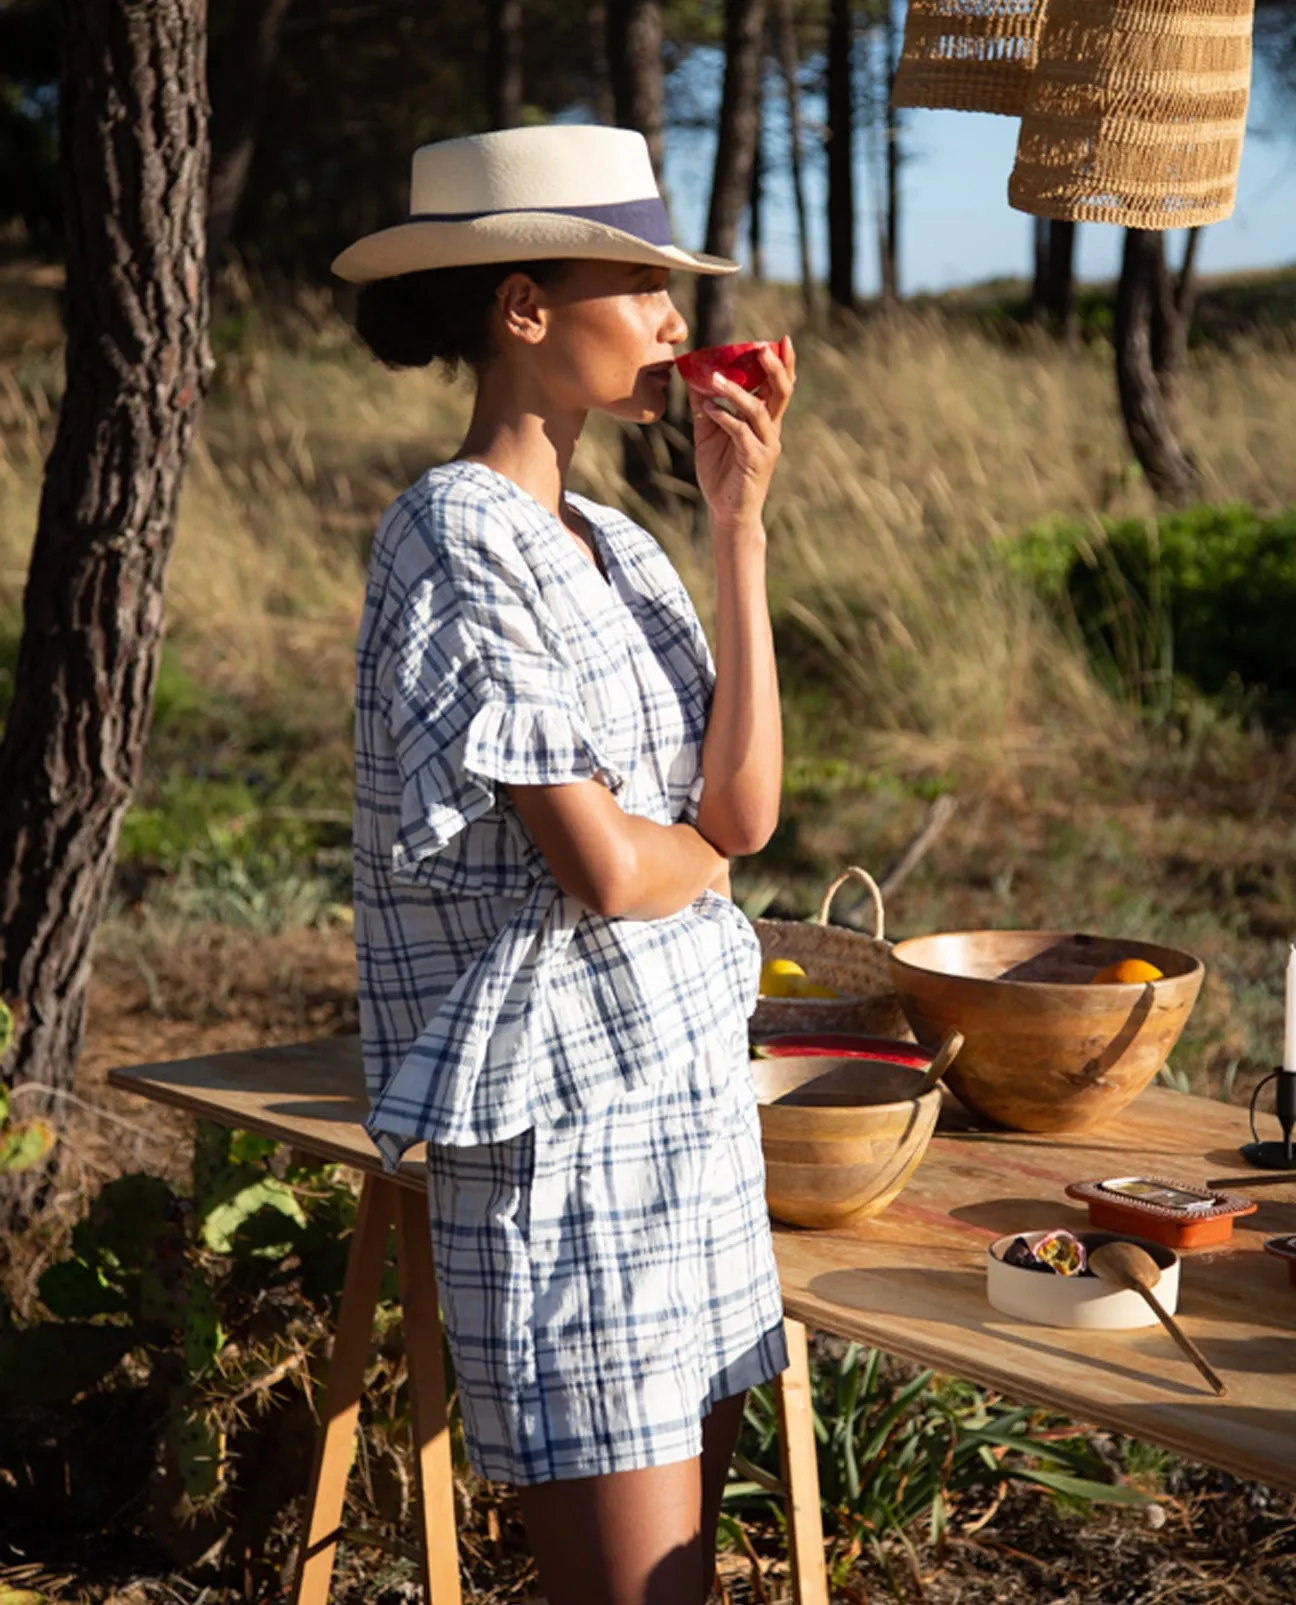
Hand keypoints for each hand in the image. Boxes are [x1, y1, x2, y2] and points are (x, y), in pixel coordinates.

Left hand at [683, 337, 795, 538]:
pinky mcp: (755, 461)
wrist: (726, 512)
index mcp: (764, 422)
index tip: (781, 340)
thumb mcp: (708, 434)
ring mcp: (765, 446)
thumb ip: (704, 407)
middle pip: (782, 393)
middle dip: (775, 369)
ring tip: (714, 378)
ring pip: (758, 411)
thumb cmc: (720, 473)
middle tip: (762, 348)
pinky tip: (708, 409)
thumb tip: (691, 378)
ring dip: (736, 392)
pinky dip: (725, 418)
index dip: (784, 364)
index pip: (779, 387)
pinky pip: (741, 433)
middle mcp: (770, 431)